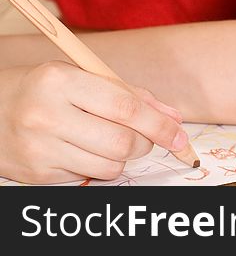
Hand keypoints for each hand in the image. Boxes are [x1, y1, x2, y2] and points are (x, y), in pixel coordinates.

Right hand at [0, 61, 188, 183]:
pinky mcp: (36, 175)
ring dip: (122, 158)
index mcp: (61, 81)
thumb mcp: (83, 77)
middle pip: (122, 143)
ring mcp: (39, 149)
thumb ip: (131, 94)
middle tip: (144, 137)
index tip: (179, 135)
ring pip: (109, 167)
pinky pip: (87, 178)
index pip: (126, 108)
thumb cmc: (45, 89)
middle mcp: (46, 116)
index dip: (160, 124)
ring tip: (107, 139)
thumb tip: (173, 118)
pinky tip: (81, 149)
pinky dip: (96, 166)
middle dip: (145, 143)